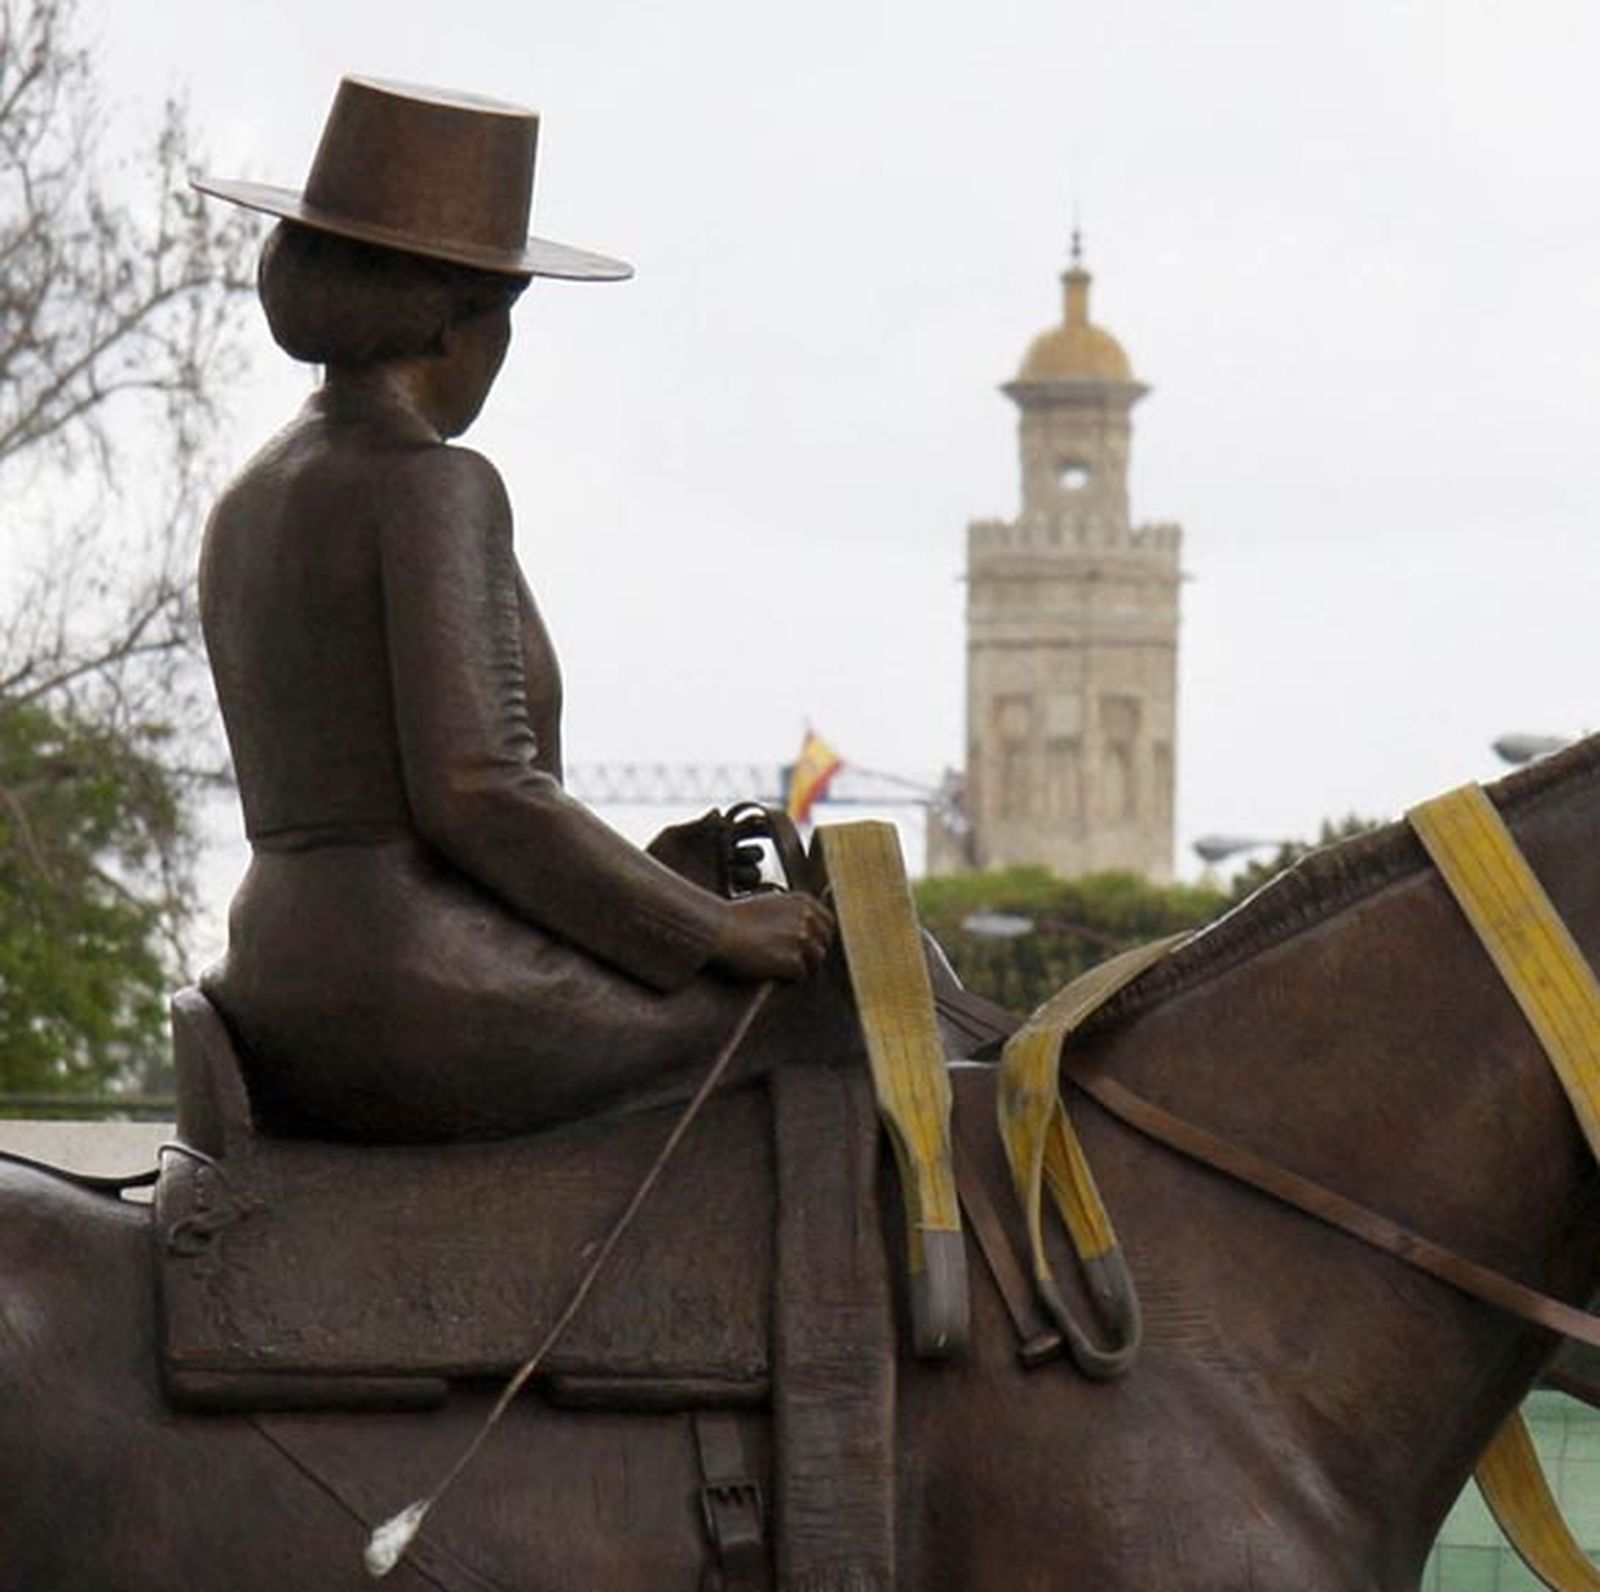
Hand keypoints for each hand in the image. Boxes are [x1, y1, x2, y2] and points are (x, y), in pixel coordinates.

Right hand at [711, 892, 835, 981]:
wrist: (716, 931)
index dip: (818, 938)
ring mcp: (801, 939)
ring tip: (781, 970)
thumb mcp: (769, 904)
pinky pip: (801, 975)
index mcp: (802, 901)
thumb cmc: (734, 920)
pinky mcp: (792, 960)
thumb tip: (807, 929)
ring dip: (802, 967)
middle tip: (791, 962)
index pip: (827, 923)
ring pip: (816, 961)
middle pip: (824, 943)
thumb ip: (792, 913)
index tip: (805, 947)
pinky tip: (773, 975)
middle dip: (811, 954)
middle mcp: (806, 917)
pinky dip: (789, 978)